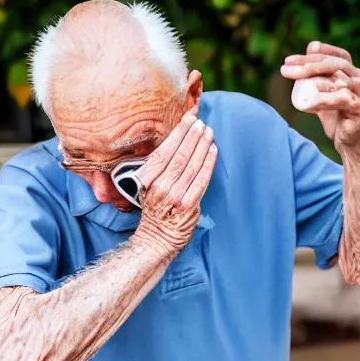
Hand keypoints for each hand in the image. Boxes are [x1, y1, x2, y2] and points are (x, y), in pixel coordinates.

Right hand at [132, 114, 216, 255]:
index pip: (163, 152)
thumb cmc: (154, 211)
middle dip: (192, 136)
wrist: (157, 239)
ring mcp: (176, 196)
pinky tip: (212, 150)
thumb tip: (176, 143)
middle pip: (179, 156)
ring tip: (209, 132)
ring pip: (192, 165)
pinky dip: (208, 163)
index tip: (187, 120)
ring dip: (202, 145)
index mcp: (147, 181)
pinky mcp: (190, 205)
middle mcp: (160, 187)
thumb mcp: (147, 188)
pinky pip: (202, 179)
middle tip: (201, 122)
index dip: (177, 134)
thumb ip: (158, 169)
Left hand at [281, 41, 359, 156]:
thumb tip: (299, 71)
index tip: (292, 58)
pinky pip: (342, 98)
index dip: (318, 53)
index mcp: (356, 76)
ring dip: (312, 74)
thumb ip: (317, 86)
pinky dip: (323, 97)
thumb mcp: (326, 101)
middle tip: (285, 67)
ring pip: (338, 77)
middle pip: (335, 64)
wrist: (354, 147)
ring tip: (292, 76)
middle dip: (308, 63)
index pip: (338, 57)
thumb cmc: (340, 123)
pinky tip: (306, 100)